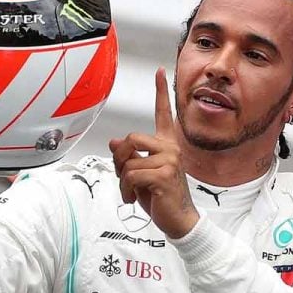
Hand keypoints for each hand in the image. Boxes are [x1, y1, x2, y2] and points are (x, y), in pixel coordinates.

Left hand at [109, 68, 198, 238]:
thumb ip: (129, 157)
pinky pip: (131, 175)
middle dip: (120, 159)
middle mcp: (170, 148)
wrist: (178, 220)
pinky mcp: (163, 175)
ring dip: (122, 181)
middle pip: (131, 138)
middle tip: (125, 176)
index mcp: (167, 145)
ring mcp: (169, 160)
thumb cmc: (161, 198)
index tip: (159, 71)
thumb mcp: (140, 175)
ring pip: (128, 162)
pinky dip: (125, 190)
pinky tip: (133, 198)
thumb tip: (114, 141)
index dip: (160, 92)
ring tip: (132, 192)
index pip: (163, 113)